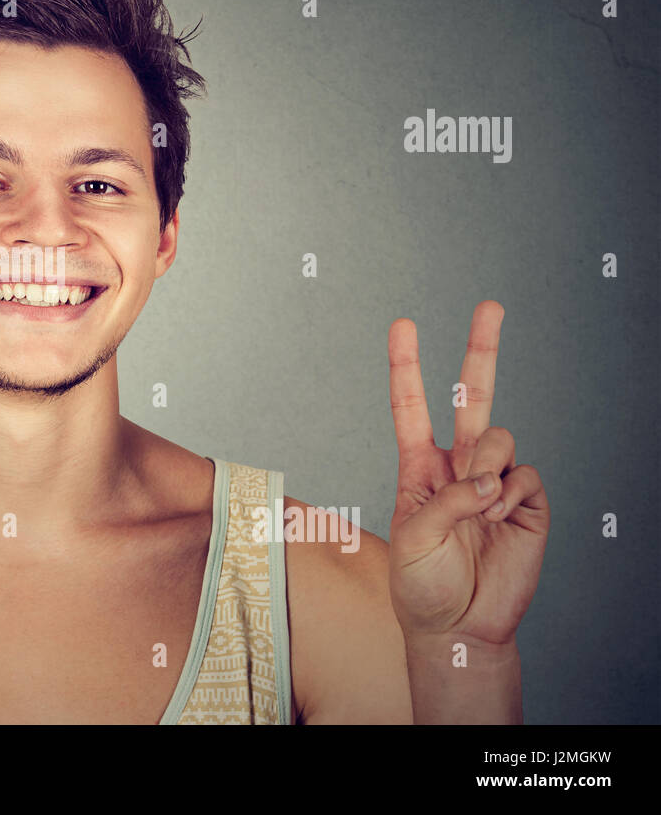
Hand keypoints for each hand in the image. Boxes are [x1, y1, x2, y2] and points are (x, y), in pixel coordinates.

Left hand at [386, 300, 549, 646]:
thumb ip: (445, 499)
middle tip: (491, 305)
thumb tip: (487, 478)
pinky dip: (508, 497)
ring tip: (477, 506)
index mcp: (418, 467)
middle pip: (471, 396)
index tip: (403, 324)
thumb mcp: (412, 538)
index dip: (407, 365)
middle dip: (481, 348)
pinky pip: (523, 476)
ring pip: (499, 438)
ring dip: (485, 467)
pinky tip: (499, 520)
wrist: (460, 627)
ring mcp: (495, 481)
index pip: (412, 405)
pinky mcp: (528, 502)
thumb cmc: (422, 584)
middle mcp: (458, 466)